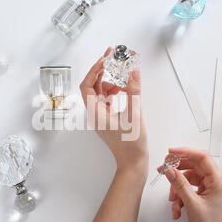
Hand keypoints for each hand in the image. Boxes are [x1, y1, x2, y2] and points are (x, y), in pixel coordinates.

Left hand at [79, 47, 147, 174]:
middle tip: (113, 58)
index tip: (105, 59)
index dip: (94, 70)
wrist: (133, 163)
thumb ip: (133, 91)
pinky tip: (125, 88)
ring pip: (100, 92)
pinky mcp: (107, 119)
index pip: (87, 85)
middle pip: (93, 86)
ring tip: (123, 74)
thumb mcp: (134, 114)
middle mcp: (94, 113)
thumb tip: (133, 72)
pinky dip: (114, 91)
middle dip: (103, 71)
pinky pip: (107, 100)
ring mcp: (100, 117)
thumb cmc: (131, 145)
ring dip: (110, 81)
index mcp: (95, 112)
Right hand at [163, 147, 221, 221]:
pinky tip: (177, 209)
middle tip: (163, 171)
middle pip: (193, 167)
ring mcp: (209, 189)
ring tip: (173, 201)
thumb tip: (170, 170)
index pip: (201, 157)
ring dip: (177, 189)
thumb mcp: (192, 204)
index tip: (170, 152)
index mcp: (218, 180)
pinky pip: (188, 189)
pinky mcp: (203, 196)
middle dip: (177, 171)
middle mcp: (214, 182)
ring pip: (188, 179)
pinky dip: (180, 197)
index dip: (185, 152)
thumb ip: (179, 184)